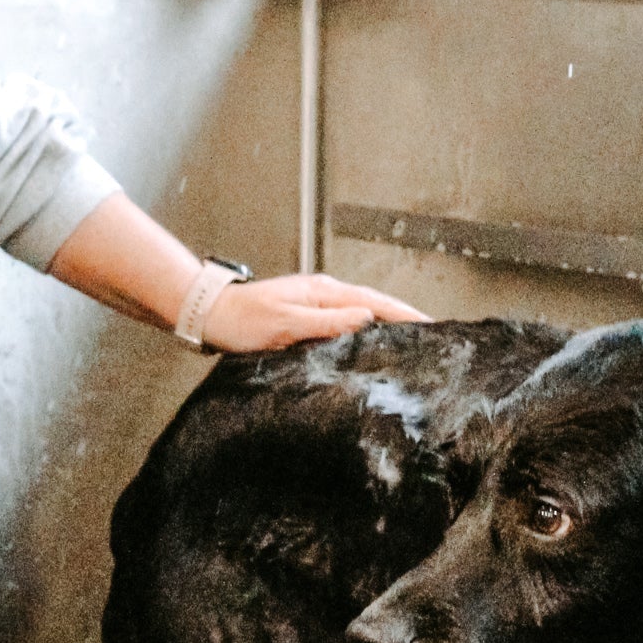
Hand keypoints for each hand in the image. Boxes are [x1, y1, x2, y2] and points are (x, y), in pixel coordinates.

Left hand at [203, 272, 427, 352]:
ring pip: (361, 316)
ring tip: (412, 346)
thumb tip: (368, 317)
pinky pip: (345, 326)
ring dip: (386, 327)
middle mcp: (324, 296)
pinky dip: (364, 334)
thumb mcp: (284, 324)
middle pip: (375, 306)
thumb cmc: (240, 321)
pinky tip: (370, 349)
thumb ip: (326, 322)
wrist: (208, 316)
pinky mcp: (306, 321)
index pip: (376, 302)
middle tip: (434, 339)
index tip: (433, 326)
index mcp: (323, 292)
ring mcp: (315, 307)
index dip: (406, 314)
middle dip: (404, 320)